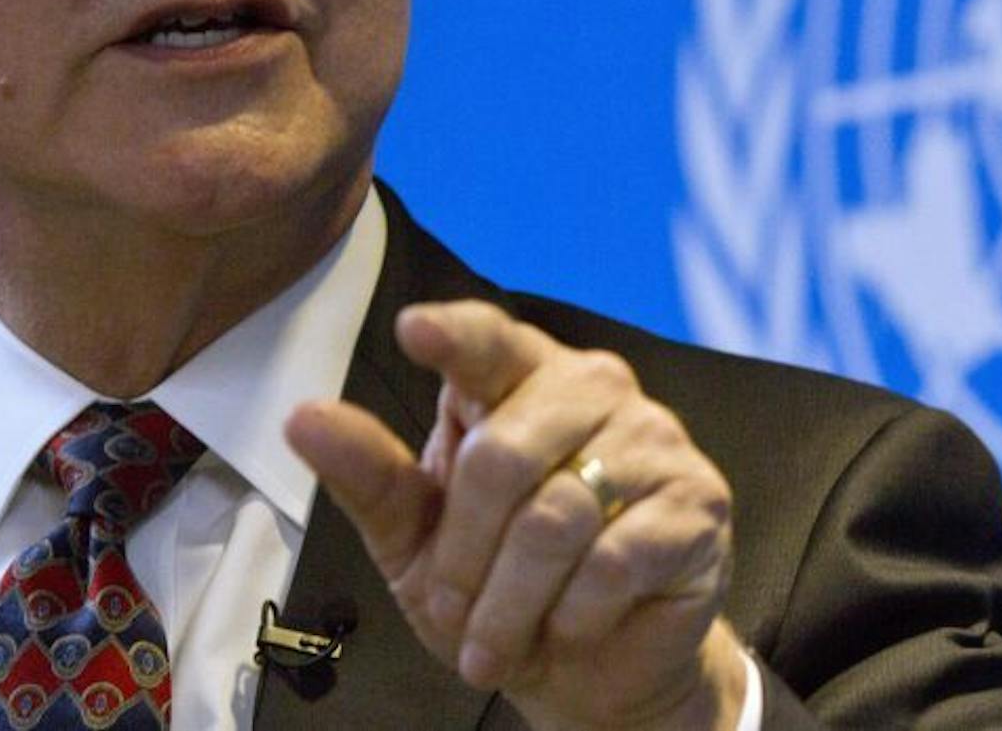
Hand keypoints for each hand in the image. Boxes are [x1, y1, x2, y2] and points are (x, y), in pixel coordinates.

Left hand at [285, 300, 749, 730]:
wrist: (597, 670)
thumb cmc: (499, 589)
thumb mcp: (416, 541)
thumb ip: (370, 476)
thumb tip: (302, 418)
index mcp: (523, 380)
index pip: (489, 340)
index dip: (455, 336)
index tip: (415, 332)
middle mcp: (596, 390)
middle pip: (502, 456)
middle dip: (462, 558)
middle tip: (449, 615)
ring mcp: (656, 441)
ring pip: (555, 521)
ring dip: (510, 606)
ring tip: (495, 645)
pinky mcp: (699, 504)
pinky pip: (615, 561)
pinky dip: (574, 617)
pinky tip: (570, 629)